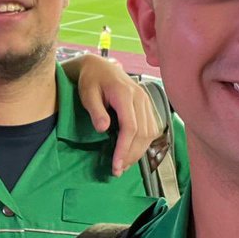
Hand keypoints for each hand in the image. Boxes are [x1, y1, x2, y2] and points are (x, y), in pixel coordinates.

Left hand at [72, 54, 161, 175]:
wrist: (100, 67)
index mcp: (125, 94)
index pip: (130, 127)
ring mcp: (146, 101)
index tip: (115, 165)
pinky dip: (143, 144)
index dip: (124, 148)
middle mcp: (140, 97)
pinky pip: (151, 129)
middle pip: (142, 133)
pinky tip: (131, 153)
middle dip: (131, 155)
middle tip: (117, 171)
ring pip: (149, 133)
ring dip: (138, 152)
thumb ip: (95, 111)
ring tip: (122, 165)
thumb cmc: (91, 80)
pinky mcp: (147, 106)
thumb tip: (103, 129)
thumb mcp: (87, 93)